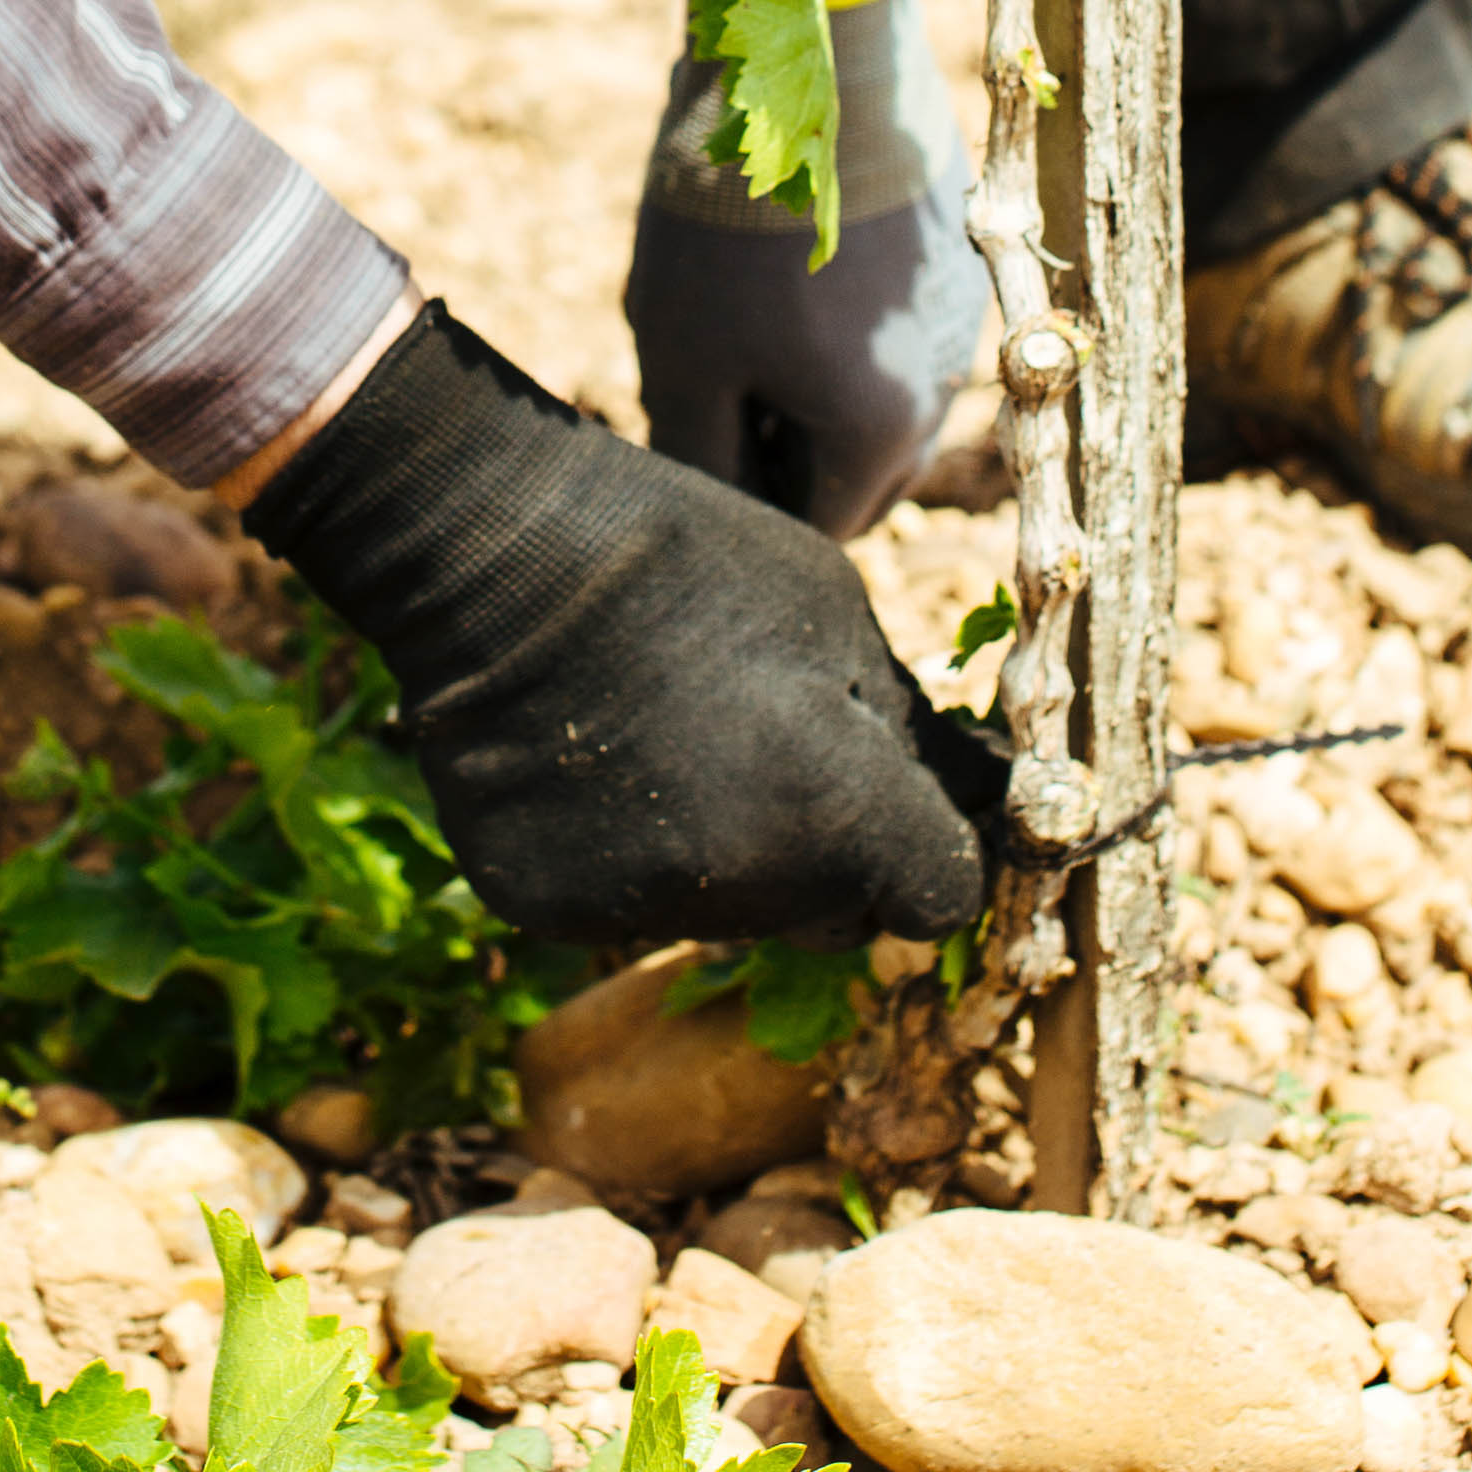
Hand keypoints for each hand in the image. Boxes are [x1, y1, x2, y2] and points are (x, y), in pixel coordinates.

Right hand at [249, 303, 996, 949]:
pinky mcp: (549, 910)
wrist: (496, 554)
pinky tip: (597, 764)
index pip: (941, 894)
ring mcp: (640, 909)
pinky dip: (631, 853)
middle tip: (775, 754)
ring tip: (671, 739)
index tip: (902, 805)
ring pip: (733, 914)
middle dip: (833, 857)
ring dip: (731, 855)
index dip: (930, 845)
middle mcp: (747, 890)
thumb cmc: (687, 559)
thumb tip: (975, 795)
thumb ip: (905, 731)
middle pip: (836, 918)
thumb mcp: (838, 617)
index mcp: (839, 812)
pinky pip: (632, 903)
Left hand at [624, 0, 987, 538]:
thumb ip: (702, 457)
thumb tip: (718, 512)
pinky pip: (898, 325)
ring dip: (818, 383)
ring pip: (878, 395)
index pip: (813, 531)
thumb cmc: (734, 221)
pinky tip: (790, 252)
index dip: (744, 500)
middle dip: (787, 451)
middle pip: (856, 474)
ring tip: (748, 308)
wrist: (813, 59)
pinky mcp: (953, 254)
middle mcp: (942, 389)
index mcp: (880, 435)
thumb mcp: (683, 354)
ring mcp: (959, 318)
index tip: (697, 433)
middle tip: (715, 380)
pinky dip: (850, 318)